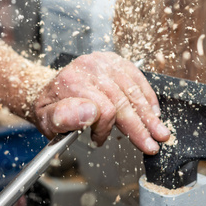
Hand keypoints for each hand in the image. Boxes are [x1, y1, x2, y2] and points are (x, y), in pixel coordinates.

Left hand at [32, 52, 170, 154]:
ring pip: (133, 90)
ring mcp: (104, 62)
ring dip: (149, 115)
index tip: (98, 140)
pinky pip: (137, 77)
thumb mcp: (46, 118)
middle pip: (122, 99)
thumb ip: (63, 117)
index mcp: (72, 82)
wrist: (49, 88)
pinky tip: (154, 112)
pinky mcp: (114, 60)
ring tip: (160, 132)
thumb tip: (90, 113)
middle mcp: (90, 67)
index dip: (105, 129)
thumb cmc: (51, 107)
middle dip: (140, 126)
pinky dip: (147, 96)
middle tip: (152, 144)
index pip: (102, 108)